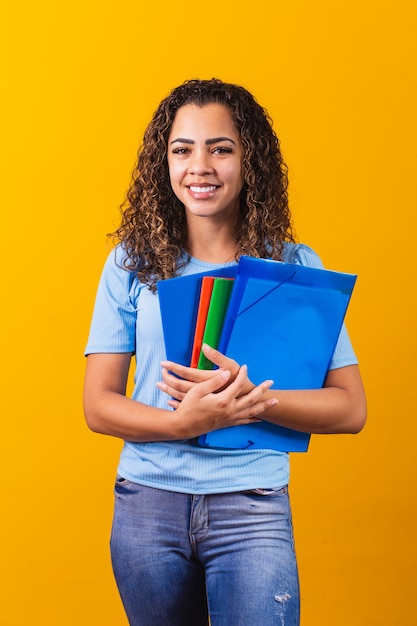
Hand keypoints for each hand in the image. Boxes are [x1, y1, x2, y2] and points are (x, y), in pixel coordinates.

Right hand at [157, 365, 277, 438]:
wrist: (184, 426)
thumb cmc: (189, 407)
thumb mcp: (198, 391)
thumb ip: (214, 382)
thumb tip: (227, 373)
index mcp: (223, 401)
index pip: (238, 385)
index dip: (242, 375)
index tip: (245, 367)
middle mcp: (229, 410)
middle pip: (250, 399)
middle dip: (262, 390)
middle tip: (270, 382)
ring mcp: (229, 418)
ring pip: (251, 412)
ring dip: (263, 406)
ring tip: (275, 402)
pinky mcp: (227, 424)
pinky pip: (244, 421)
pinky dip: (253, 419)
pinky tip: (259, 418)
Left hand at [159, 344, 255, 400]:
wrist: (248, 401)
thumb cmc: (240, 382)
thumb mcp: (230, 366)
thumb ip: (217, 357)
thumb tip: (205, 346)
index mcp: (207, 380)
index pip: (186, 373)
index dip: (174, 367)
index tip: (163, 363)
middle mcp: (203, 392)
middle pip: (180, 386)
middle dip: (168, 380)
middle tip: (160, 374)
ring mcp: (203, 401)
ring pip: (181, 396)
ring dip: (169, 390)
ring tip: (159, 385)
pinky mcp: (204, 406)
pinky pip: (187, 405)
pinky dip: (176, 402)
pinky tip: (170, 401)